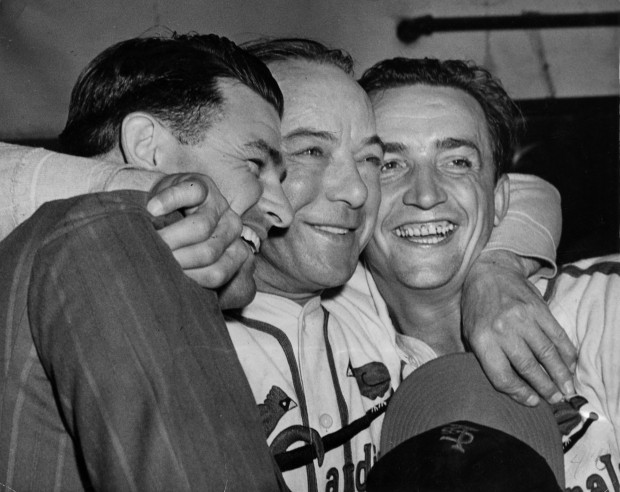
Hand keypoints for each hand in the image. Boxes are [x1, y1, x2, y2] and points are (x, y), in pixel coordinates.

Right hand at [147, 173, 249, 288]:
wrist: (162, 208)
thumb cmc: (174, 244)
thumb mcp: (186, 265)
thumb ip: (193, 281)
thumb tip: (189, 309)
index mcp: (234, 252)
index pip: (218, 273)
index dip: (191, 280)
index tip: (166, 281)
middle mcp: (232, 228)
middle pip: (209, 252)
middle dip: (178, 259)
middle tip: (151, 263)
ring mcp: (220, 205)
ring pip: (201, 227)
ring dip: (172, 236)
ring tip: (152, 241)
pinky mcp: (203, 184)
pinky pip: (189, 193)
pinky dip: (168, 202)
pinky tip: (152, 211)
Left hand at [461, 250, 576, 405]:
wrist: (490, 272)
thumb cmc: (476, 307)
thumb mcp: (469, 332)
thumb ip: (481, 357)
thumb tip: (503, 386)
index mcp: (481, 338)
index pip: (502, 375)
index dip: (519, 393)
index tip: (531, 401)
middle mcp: (503, 329)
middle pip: (528, 368)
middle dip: (545, 388)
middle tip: (554, 400)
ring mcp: (524, 318)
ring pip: (548, 354)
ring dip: (560, 375)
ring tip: (566, 390)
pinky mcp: (540, 309)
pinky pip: (558, 336)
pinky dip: (567, 353)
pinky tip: (570, 365)